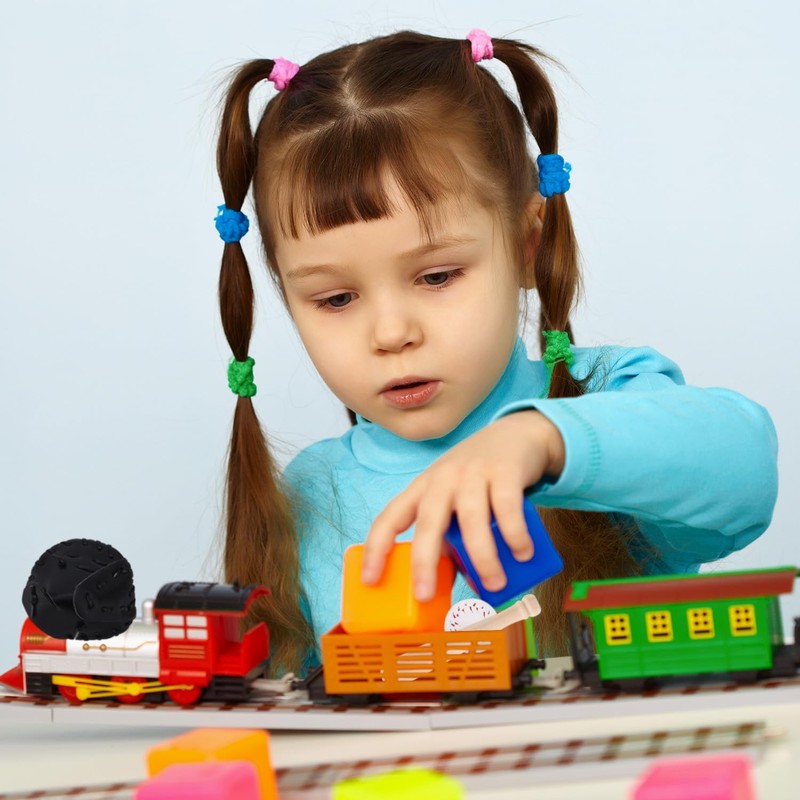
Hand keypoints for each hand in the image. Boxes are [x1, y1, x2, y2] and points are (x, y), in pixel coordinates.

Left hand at [361, 410, 564, 600]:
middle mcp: (442, 479)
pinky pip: (506, 506)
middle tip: (425, 595)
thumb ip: (446, 536)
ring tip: (495, 584)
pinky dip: (515, 534)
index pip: (390, 517)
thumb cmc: (477, 478)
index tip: (369, 580)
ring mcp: (473, 473)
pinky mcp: (504, 470)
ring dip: (482, 555)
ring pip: (470, 518)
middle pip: (427, 521)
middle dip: (422, 561)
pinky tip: (523, 553)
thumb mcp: (453, 501)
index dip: (376, 548)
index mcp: (423, 489)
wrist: (516, 434)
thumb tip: (442, 582)